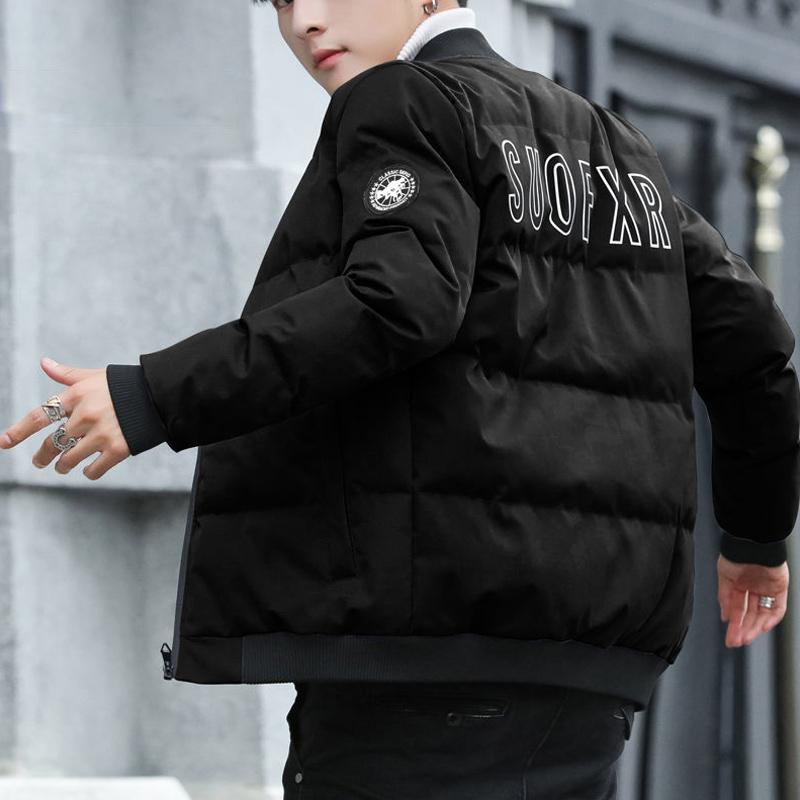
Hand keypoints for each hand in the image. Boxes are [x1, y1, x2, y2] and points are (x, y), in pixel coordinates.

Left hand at [0, 356, 130, 479]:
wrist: (161, 395)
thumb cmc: (126, 384)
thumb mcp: (95, 376)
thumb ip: (67, 374)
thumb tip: (44, 363)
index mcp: (76, 396)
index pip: (39, 416)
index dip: (18, 431)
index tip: (3, 443)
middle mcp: (85, 416)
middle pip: (52, 444)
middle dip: (43, 456)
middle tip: (41, 462)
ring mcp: (101, 434)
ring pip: (69, 460)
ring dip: (64, 466)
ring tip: (64, 466)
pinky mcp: (118, 450)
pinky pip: (93, 470)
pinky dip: (89, 471)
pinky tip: (91, 468)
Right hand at [717, 554, 788, 646]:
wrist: (752, 543)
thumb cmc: (736, 554)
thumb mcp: (724, 577)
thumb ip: (725, 597)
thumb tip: (726, 616)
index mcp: (739, 584)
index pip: (738, 609)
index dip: (734, 623)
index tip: (730, 636)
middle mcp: (753, 588)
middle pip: (750, 614)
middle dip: (743, 629)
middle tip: (736, 641)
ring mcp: (767, 589)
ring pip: (763, 614)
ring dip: (755, 627)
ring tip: (747, 638)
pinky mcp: (780, 588)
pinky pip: (778, 607)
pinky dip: (771, 618)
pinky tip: (763, 627)